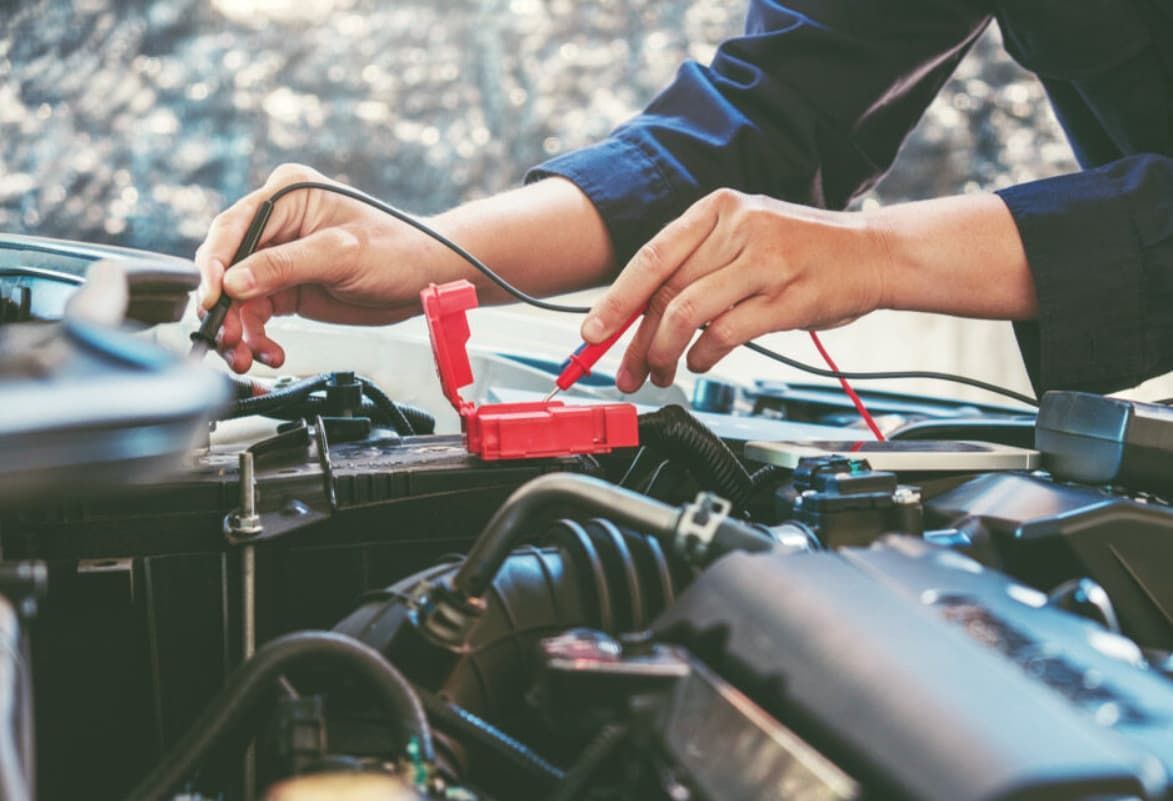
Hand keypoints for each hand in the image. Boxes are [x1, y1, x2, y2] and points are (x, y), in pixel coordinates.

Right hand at [195, 163, 447, 372]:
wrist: (425, 278)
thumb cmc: (397, 250)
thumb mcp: (341, 254)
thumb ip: (284, 267)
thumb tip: (232, 282)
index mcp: (287, 194)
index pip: (232, 228)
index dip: (213, 265)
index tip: (209, 299)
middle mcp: (277, 222)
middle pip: (227, 265)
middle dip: (224, 306)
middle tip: (227, 339)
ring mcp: (279, 256)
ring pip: (237, 295)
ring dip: (238, 329)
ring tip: (246, 357)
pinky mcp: (286, 286)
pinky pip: (257, 313)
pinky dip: (256, 337)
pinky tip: (269, 353)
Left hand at [580, 188, 889, 390]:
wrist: (873, 252)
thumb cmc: (800, 251)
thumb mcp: (742, 238)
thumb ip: (694, 267)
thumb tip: (634, 314)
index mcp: (717, 209)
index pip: (651, 258)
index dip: (615, 300)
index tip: (591, 334)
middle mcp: (738, 228)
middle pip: (665, 291)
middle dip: (635, 340)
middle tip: (625, 372)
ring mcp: (764, 261)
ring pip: (687, 313)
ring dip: (664, 352)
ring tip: (661, 372)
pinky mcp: (787, 298)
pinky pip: (726, 333)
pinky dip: (703, 355)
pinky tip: (700, 362)